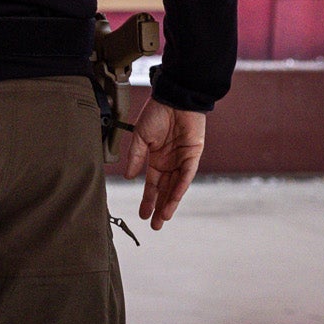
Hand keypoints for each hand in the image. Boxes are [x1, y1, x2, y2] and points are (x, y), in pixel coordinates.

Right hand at [125, 98, 204, 229]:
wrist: (174, 98)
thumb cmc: (157, 113)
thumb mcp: (141, 137)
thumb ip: (136, 157)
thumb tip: (130, 177)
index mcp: (156, 158)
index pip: (152, 184)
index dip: (147, 199)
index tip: (142, 214)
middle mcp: (170, 162)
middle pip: (165, 190)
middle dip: (159, 208)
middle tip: (155, 226)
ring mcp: (182, 160)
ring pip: (176, 186)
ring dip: (170, 202)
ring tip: (162, 218)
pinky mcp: (193, 155)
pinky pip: (186, 174)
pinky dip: (180, 187)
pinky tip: (174, 199)